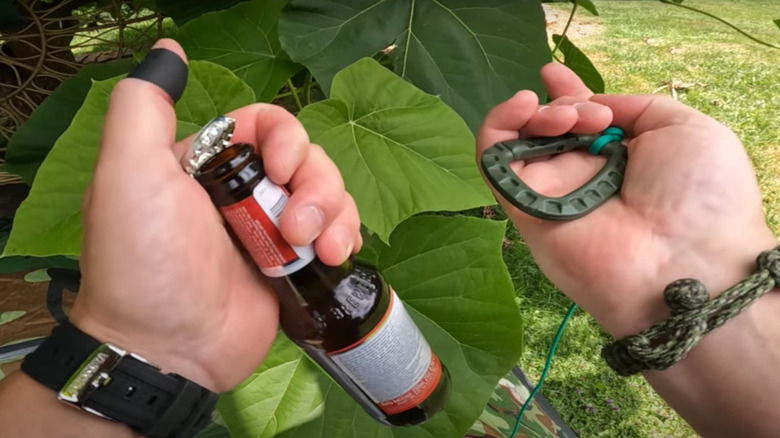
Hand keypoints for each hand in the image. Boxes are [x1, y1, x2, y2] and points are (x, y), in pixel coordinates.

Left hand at [69, 39, 361, 391]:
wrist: (167, 348)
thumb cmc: (144, 258)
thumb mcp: (127, 173)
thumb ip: (145, 106)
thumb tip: (171, 48)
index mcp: (209, 165)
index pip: (267, 125)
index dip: (286, 138)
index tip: (281, 168)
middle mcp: (243, 193)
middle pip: (308, 159)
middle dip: (316, 186)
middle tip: (295, 227)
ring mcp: (273, 232)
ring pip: (330, 195)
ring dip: (335, 215)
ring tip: (316, 252)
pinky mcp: (295, 267)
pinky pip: (338, 233)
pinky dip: (345, 237)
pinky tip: (334, 256)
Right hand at [477, 63, 775, 336]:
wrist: (685, 260)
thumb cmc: (699, 194)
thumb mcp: (685, 128)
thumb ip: (637, 107)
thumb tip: (596, 103)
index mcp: (621, 160)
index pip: (581, 123)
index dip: (566, 96)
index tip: (553, 72)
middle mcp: (582, 178)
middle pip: (549, 130)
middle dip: (561, 105)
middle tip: (590, 116)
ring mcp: (551, 195)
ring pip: (518, 143)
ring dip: (536, 115)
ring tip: (566, 118)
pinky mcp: (523, 209)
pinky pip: (494, 165)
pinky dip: (497, 128)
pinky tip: (522, 109)